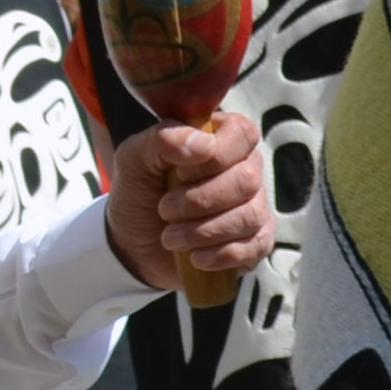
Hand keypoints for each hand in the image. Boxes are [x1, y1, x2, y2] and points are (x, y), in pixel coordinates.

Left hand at [110, 112, 271, 293]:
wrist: (134, 243)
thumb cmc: (139, 191)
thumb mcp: (134, 159)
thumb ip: (162, 139)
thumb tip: (203, 144)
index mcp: (222, 137)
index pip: (242, 132)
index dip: (214, 156)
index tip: (179, 172)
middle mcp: (246, 167)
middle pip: (247, 179)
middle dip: (200, 200)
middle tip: (165, 210)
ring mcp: (255, 205)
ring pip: (250, 215)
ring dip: (204, 231)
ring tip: (171, 238)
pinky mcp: (256, 241)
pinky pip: (256, 247)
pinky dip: (221, 255)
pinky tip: (195, 257)